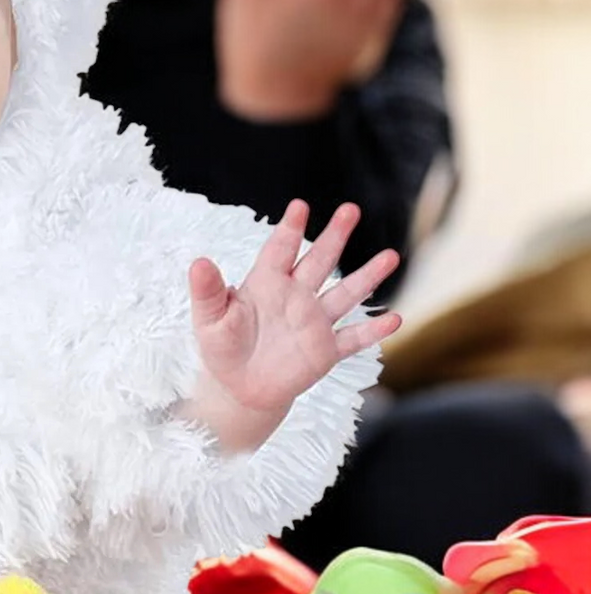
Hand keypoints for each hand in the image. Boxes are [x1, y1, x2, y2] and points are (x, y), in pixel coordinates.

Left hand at [180, 200, 401, 452]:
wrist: (240, 387)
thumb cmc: (223, 347)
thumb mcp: (209, 320)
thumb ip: (209, 292)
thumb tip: (198, 262)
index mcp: (266, 284)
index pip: (280, 250)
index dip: (289, 228)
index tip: (299, 205)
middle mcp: (295, 296)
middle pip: (319, 260)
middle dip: (335, 235)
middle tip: (351, 209)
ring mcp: (314, 322)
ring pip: (345, 294)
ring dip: (367, 276)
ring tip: (391, 255)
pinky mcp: (326, 350)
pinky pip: (353, 338)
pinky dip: (373, 331)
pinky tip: (396, 319)